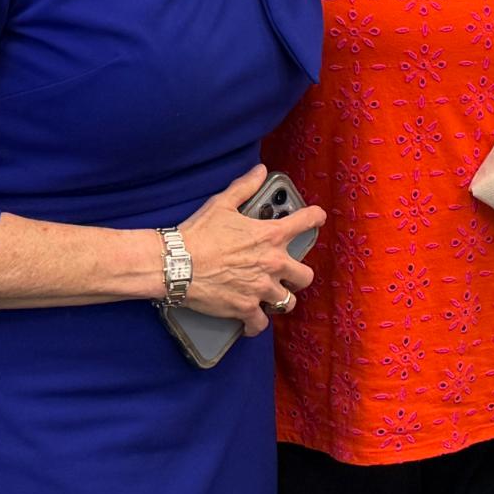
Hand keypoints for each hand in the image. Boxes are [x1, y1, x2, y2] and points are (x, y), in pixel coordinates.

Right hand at [177, 165, 324, 336]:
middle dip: (298, 276)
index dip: (315, 218)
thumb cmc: (198, 233)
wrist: (176, 264)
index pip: (306, 221)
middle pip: (304, 275)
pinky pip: (260, 323)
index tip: (317, 218)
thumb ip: (244, 187)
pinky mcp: (244, 308)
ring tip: (272, 298)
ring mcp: (260, 289)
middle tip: (288, 274)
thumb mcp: (222, 204)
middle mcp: (272, 263)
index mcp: (270, 235)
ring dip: (280, 300)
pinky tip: (252, 323)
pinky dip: (256, 324)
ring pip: (287, 302)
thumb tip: (260, 170)